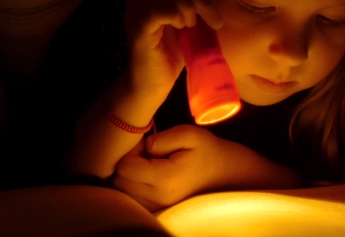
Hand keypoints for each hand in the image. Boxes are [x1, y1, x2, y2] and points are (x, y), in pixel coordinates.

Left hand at [113, 124, 235, 211]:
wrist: (225, 173)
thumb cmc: (206, 150)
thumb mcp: (188, 134)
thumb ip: (160, 139)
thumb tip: (141, 148)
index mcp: (165, 178)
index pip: (124, 167)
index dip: (129, 151)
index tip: (144, 145)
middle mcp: (159, 198)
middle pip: (119, 181)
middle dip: (127, 163)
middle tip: (144, 153)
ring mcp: (158, 207)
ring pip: (123, 192)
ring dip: (129, 176)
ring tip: (148, 164)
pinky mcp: (158, 210)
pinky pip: (132, 199)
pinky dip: (134, 186)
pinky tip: (148, 176)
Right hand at [123, 0, 221, 101]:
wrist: (151, 87)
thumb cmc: (173, 55)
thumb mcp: (190, 22)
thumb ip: (197, 2)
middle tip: (210, 12)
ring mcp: (137, 7)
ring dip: (194, 5)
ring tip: (196, 25)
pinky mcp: (139, 26)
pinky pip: (162, 7)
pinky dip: (180, 15)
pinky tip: (185, 28)